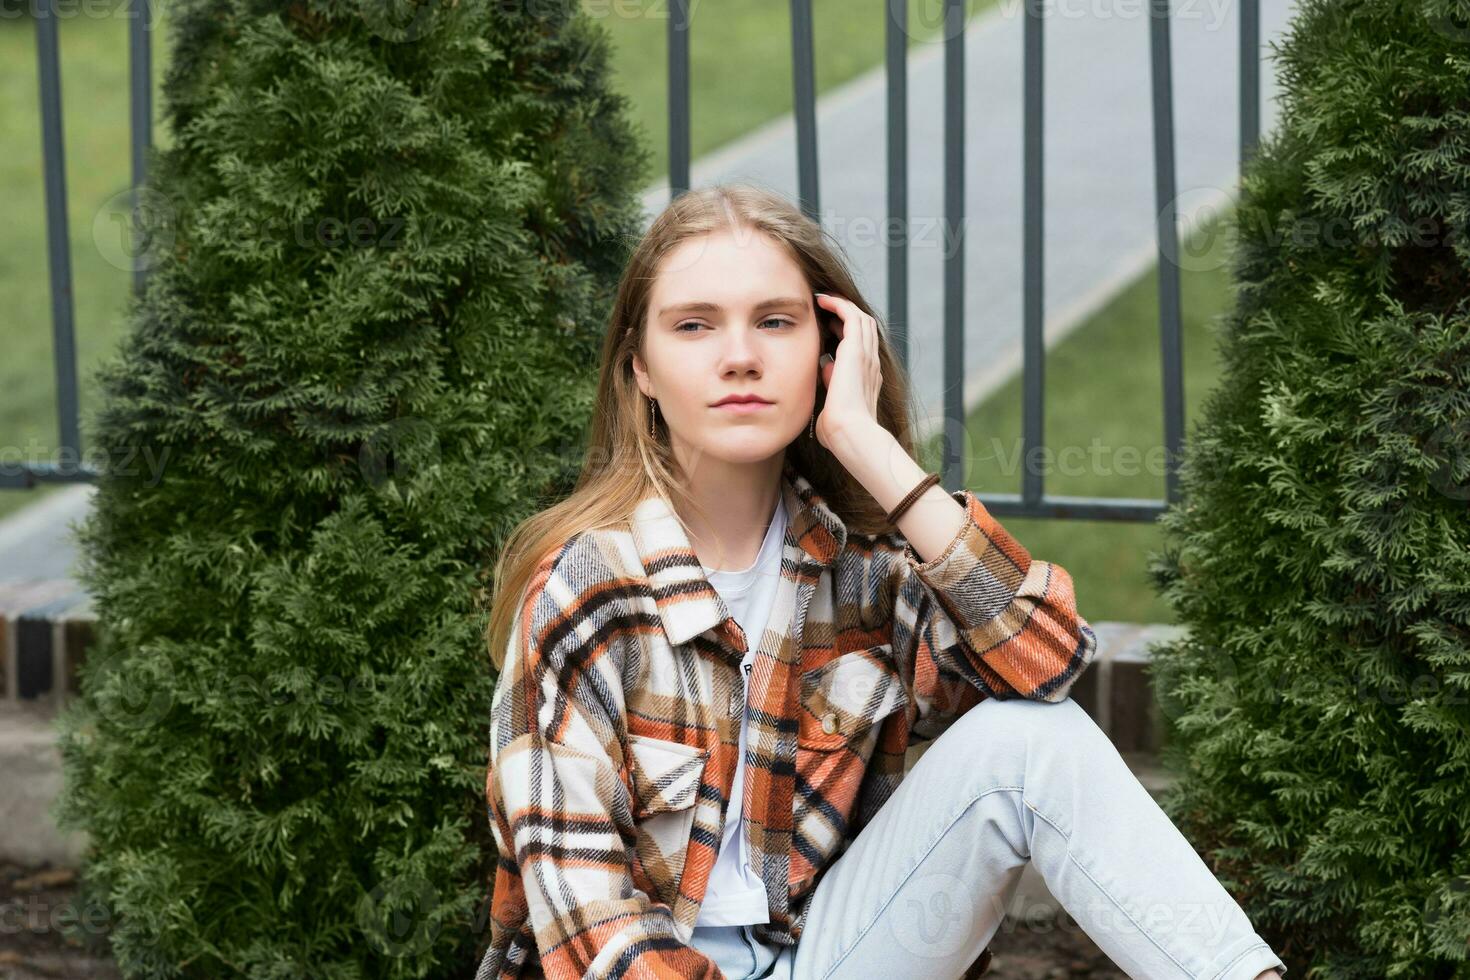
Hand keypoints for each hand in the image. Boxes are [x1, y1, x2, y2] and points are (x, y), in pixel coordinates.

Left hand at [814, 292, 882, 452]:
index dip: (847, 332)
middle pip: (865, 327)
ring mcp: (866, 356)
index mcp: (867, 378)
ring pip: (861, 318)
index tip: (828, 326)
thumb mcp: (833, 407)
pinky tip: (822, 300)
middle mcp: (870, 363)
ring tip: (824, 299)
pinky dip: (838, 304)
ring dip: (842, 305)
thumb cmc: (838, 431)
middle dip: (847, 313)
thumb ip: (830, 389)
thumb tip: (825, 370)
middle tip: (826, 307)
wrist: (850, 433)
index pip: (861, 346)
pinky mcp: (856, 350)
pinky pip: (851, 316)